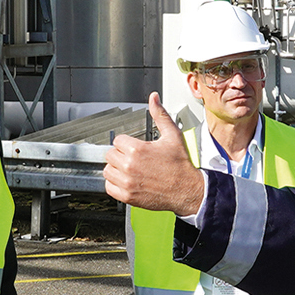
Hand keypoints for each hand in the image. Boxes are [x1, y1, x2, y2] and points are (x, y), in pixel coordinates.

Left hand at [103, 94, 204, 215]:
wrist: (187, 190)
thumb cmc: (180, 165)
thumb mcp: (172, 135)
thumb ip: (159, 115)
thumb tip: (153, 99)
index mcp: (137, 149)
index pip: (117, 141)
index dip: (126, 144)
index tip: (135, 149)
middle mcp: (129, 165)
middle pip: (110, 155)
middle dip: (121, 155)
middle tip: (133, 159)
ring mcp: (127, 182)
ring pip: (107, 170)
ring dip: (116, 169)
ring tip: (129, 170)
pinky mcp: (127, 196)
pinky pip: (109, 187)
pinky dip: (114, 184)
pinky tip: (126, 181)